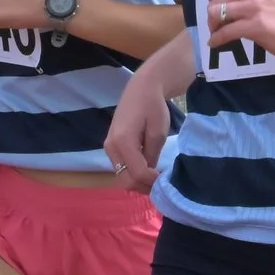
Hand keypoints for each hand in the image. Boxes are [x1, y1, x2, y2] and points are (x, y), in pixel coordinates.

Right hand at [103, 73, 173, 191]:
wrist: (141, 88)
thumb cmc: (153, 106)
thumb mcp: (158, 132)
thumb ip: (152, 155)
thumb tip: (150, 173)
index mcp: (123, 142)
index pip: (138, 173)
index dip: (152, 181)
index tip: (165, 181)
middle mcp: (111, 147)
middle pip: (125, 180)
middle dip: (143, 186)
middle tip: (160, 185)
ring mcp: (108, 148)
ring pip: (122, 176)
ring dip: (138, 182)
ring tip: (154, 179)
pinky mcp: (110, 147)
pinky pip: (121, 168)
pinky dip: (133, 174)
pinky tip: (146, 170)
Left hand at [195, 0, 274, 62]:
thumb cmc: (274, 11)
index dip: (213, 2)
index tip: (223, 10)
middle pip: (212, 2)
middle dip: (213, 16)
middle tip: (222, 25)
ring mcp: (255, 5)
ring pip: (216, 15)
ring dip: (214, 28)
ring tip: (220, 33)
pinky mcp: (256, 24)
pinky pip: (225, 32)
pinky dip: (217, 40)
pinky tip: (217, 43)